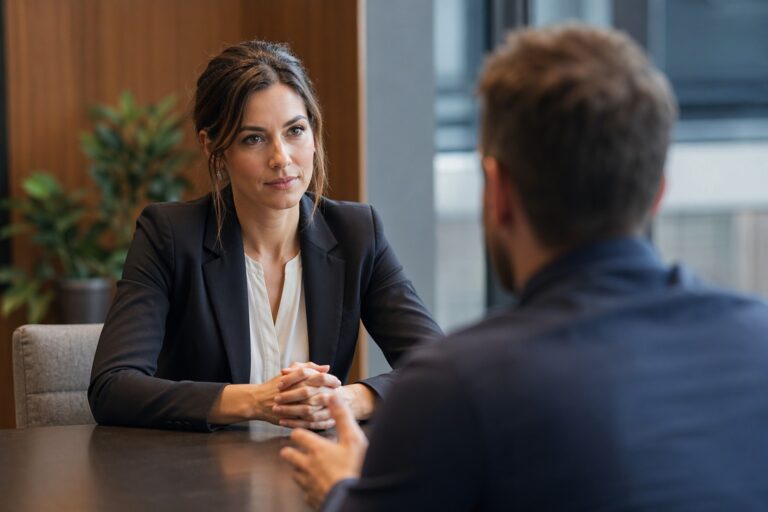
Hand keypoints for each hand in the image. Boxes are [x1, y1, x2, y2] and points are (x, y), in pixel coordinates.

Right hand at [207, 363, 335, 425]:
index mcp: (296, 378)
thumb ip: (309, 367)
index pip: (318, 376)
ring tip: (337, 410)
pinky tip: (329, 423)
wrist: (258, 400)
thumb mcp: (291, 371)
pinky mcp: (290, 418)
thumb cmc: (276, 384)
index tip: (337, 382)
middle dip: (330, 394)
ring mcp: (292, 406)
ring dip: (327, 410)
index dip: (330, 379)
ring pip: (313, 408)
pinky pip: (307, 422)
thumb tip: (327, 367)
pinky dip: (320, 423)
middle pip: (317, 392)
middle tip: (338, 396)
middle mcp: (295, 391)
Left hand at [280, 394, 368, 508]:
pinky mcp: (311, 498)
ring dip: (298, 469)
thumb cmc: (355, 467)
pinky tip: (315, 485)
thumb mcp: (353, 438)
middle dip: (290, 451)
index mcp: (316, 449)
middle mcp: (307, 465)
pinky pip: (304, 491)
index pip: (297, 435)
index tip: (300, 431)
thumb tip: (332, 395)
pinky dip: (307, 486)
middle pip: (288, 455)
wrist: (354, 499)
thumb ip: (342, 416)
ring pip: (294, 473)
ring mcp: (307, 483)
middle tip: (295, 449)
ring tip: (306, 467)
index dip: (298, 432)